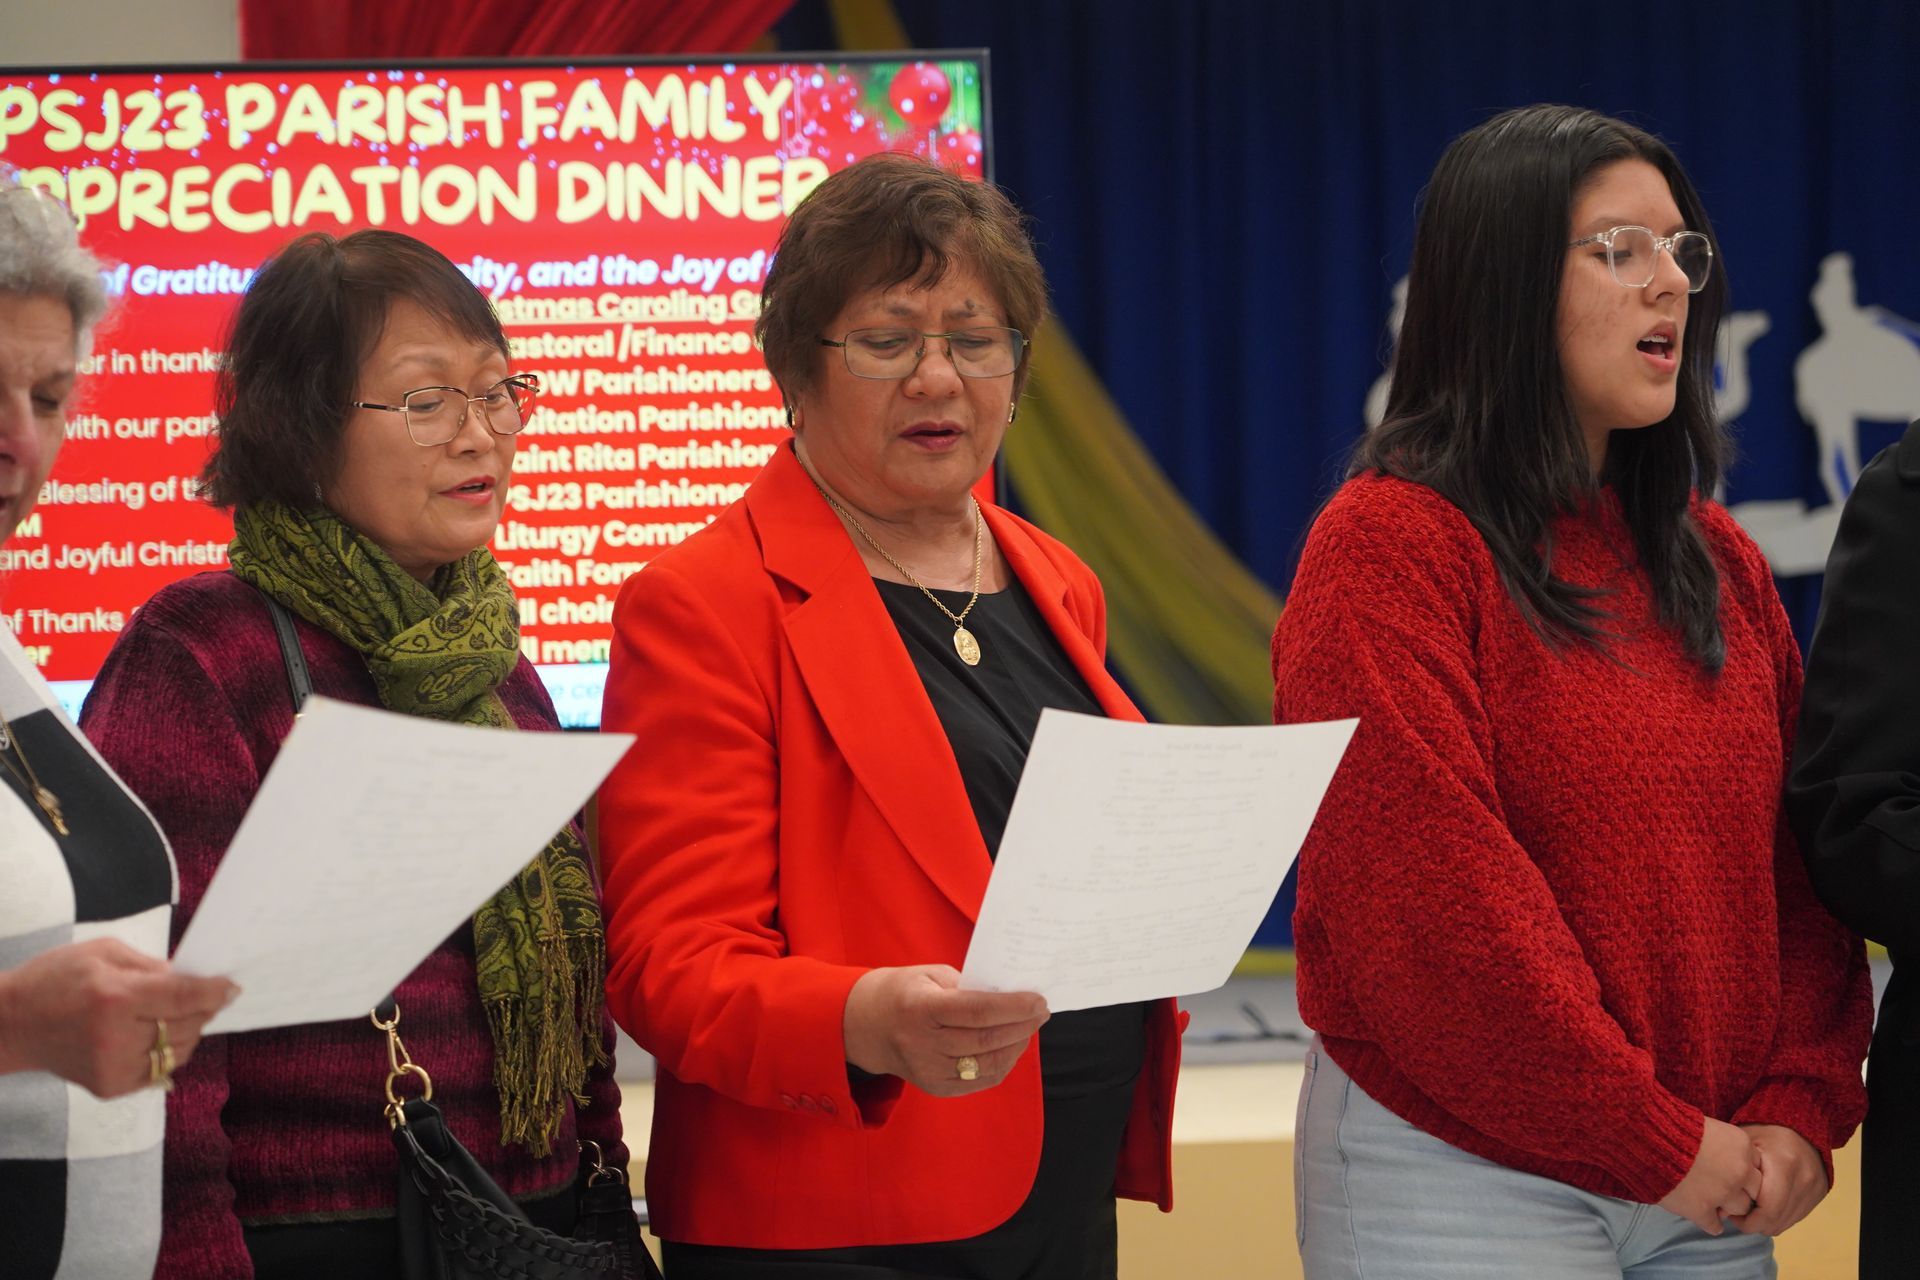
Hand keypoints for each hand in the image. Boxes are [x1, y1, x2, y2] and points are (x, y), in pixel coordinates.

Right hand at [0, 938, 237, 1097]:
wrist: (11, 1025)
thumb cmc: (54, 980)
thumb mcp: (102, 953)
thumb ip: (151, 966)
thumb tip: (192, 980)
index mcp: (115, 998)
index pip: (183, 996)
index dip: (214, 991)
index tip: (232, 987)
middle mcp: (117, 1037)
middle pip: (187, 1025)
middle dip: (204, 1009)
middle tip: (209, 996)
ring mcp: (113, 1067)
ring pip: (179, 1051)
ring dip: (188, 1031)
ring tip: (178, 1014)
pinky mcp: (110, 1087)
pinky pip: (160, 1069)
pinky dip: (167, 1051)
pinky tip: (153, 1035)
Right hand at [842, 965, 1047, 1097]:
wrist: (866, 1025)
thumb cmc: (904, 992)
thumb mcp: (932, 977)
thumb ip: (969, 988)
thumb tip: (1011, 999)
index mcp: (919, 1009)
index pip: (977, 1012)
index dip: (1013, 1007)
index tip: (1039, 1000)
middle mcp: (922, 1044)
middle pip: (986, 1040)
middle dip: (1022, 1026)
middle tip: (1041, 1012)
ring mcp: (928, 1071)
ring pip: (988, 1064)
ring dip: (1017, 1045)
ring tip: (1029, 1027)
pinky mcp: (936, 1087)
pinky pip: (981, 1079)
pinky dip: (1003, 1062)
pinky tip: (1012, 1045)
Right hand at [1657, 1116, 1761, 1235]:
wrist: (1646, 1137)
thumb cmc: (1671, 1125)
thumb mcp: (1707, 1126)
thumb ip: (1723, 1145)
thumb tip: (1723, 1158)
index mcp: (1742, 1146)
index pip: (1756, 1167)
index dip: (1742, 1170)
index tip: (1729, 1170)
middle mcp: (1739, 1172)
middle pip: (1755, 1191)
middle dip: (1741, 1190)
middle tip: (1724, 1188)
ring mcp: (1722, 1193)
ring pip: (1739, 1210)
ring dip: (1727, 1207)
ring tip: (1714, 1203)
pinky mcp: (1701, 1210)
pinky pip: (1715, 1225)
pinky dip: (1710, 1222)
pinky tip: (1703, 1216)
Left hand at [1727, 1124, 1828, 1235]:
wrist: (1798, 1126)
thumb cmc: (1763, 1133)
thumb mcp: (1744, 1145)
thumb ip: (1733, 1174)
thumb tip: (1721, 1210)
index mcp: (1783, 1163)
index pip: (1768, 1209)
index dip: (1747, 1220)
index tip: (1730, 1214)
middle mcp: (1803, 1178)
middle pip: (1776, 1220)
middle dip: (1754, 1225)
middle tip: (1736, 1217)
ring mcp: (1814, 1188)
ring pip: (1786, 1223)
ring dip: (1766, 1224)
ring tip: (1749, 1211)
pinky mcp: (1819, 1194)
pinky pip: (1795, 1218)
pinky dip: (1778, 1218)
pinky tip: (1764, 1207)